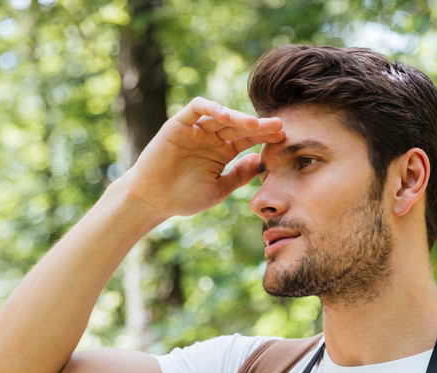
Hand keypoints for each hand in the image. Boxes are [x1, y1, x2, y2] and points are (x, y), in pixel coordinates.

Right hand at [123, 97, 284, 219]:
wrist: (153, 200)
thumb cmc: (184, 198)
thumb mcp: (219, 189)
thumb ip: (238, 175)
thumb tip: (259, 161)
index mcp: (222, 151)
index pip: (247, 139)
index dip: (264, 137)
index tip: (284, 138)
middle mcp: (211, 136)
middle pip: (239, 125)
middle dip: (259, 125)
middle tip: (278, 127)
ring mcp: (196, 129)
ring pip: (221, 116)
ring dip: (239, 117)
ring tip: (256, 124)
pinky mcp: (179, 123)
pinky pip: (197, 108)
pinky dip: (211, 107)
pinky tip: (225, 114)